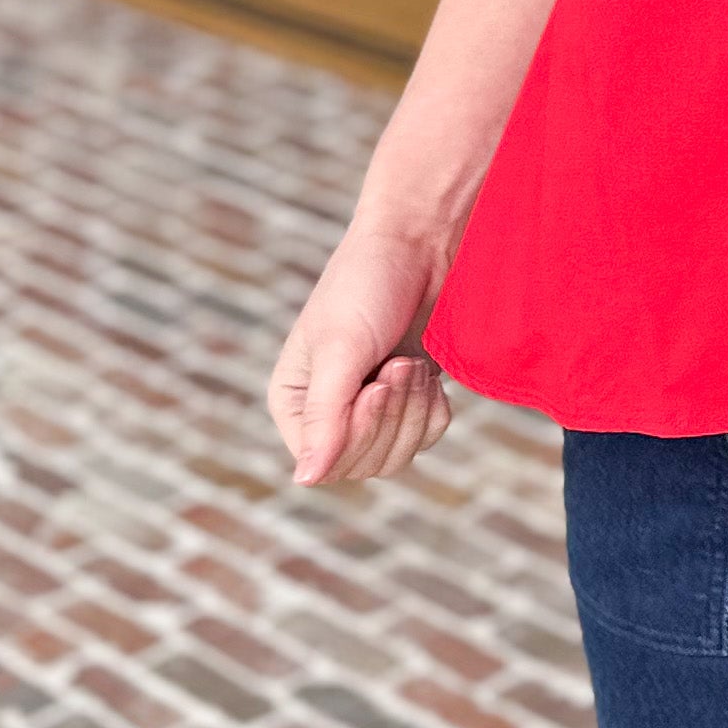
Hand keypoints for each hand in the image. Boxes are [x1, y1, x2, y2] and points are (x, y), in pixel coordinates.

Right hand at [266, 220, 454, 488]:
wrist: (421, 245)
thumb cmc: (368, 285)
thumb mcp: (341, 349)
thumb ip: (325, 417)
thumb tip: (304, 482)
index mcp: (293, 403)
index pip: (325, 463)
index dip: (357, 434)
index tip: (374, 386)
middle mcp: (327, 414)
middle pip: (364, 466)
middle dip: (391, 418)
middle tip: (398, 364)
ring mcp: (370, 410)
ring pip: (397, 457)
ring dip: (414, 411)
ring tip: (411, 363)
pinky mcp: (409, 401)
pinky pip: (426, 437)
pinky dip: (434, 409)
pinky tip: (428, 369)